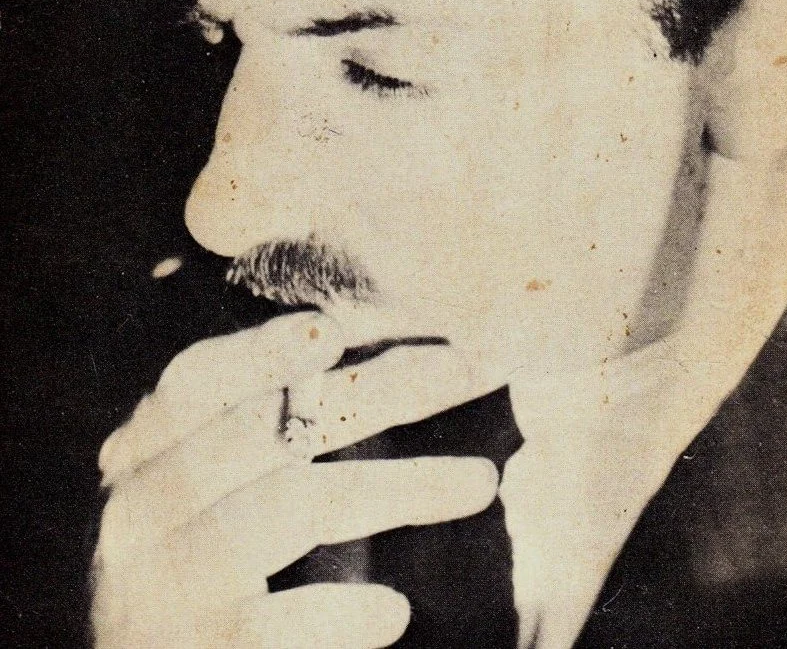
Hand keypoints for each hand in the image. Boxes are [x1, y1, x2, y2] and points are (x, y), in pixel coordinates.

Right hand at [93, 312, 497, 647]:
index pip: (194, 383)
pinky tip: (395, 611)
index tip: (334, 331)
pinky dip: (338, 615)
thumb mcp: (212, 490)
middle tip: (467, 368)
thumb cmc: (206, 568)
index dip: (260, 351)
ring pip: (292, 508)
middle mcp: (140, 515)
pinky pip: (272, 627)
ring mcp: (159, 590)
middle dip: (378, 391)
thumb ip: (264, 433)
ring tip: (484, 481)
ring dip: (401, 487)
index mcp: (144, 459)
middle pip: (268, 429)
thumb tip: (370, 353)